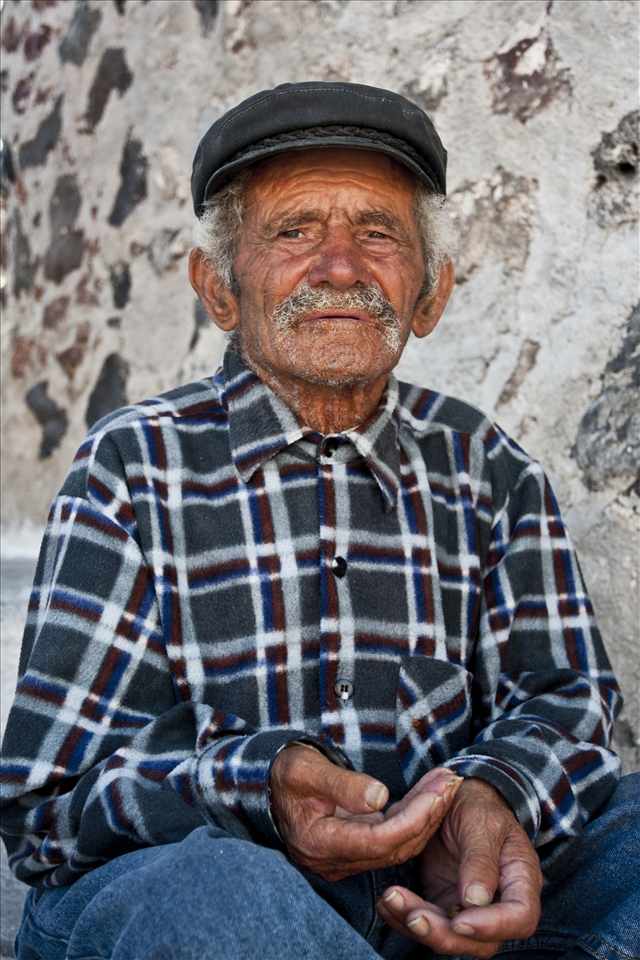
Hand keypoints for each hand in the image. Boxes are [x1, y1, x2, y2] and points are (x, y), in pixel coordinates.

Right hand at [269, 744, 462, 880]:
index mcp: (319, 844)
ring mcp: (345, 857)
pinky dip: (414, 816)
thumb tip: (380, 796)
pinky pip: (391, 837)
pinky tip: (431, 794)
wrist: (268, 783)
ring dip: (426, 815)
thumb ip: (342, 785)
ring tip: (447, 783)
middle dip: (427, 815)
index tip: (438, 793)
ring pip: (397, 844)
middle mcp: (334, 859)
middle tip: (452, 783)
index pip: (378, 841)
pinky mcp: (354, 847)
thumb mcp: (308, 770)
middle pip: (393, 846)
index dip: (412, 819)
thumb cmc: (286, 772)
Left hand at [377, 778, 542, 956]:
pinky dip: (404, 917)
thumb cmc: (478, 804)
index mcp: (520, 878)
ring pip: (451, 937)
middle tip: (414, 916)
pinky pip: (427, 921)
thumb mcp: (481, 821)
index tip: (459, 921)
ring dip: (419, 927)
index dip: (493, 926)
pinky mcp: (443, 903)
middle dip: (446, 936)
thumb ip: (480, 859)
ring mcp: (469, 907)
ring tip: (390, 901)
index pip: (521, 917)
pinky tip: (385, 902)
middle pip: (483, 941)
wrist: (455, 796)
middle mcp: (499, 902)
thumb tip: (476, 900)